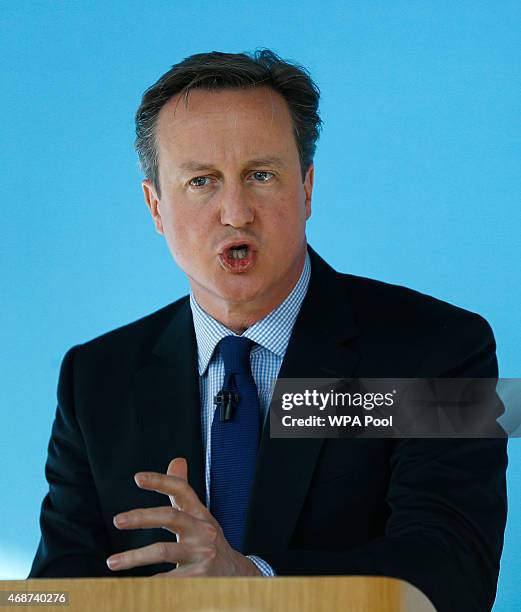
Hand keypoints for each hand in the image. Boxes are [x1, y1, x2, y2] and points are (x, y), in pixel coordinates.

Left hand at [106, 457, 260, 576]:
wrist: (237, 575)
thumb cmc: (209, 542)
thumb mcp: (200, 516)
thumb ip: (183, 492)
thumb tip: (177, 460)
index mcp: (199, 514)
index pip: (182, 490)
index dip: (161, 481)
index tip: (138, 478)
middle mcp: (203, 530)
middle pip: (170, 516)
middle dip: (142, 517)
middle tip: (117, 520)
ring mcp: (203, 553)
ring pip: (164, 550)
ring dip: (135, 556)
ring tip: (111, 562)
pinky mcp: (201, 577)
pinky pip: (170, 579)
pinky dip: (152, 582)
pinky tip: (137, 586)